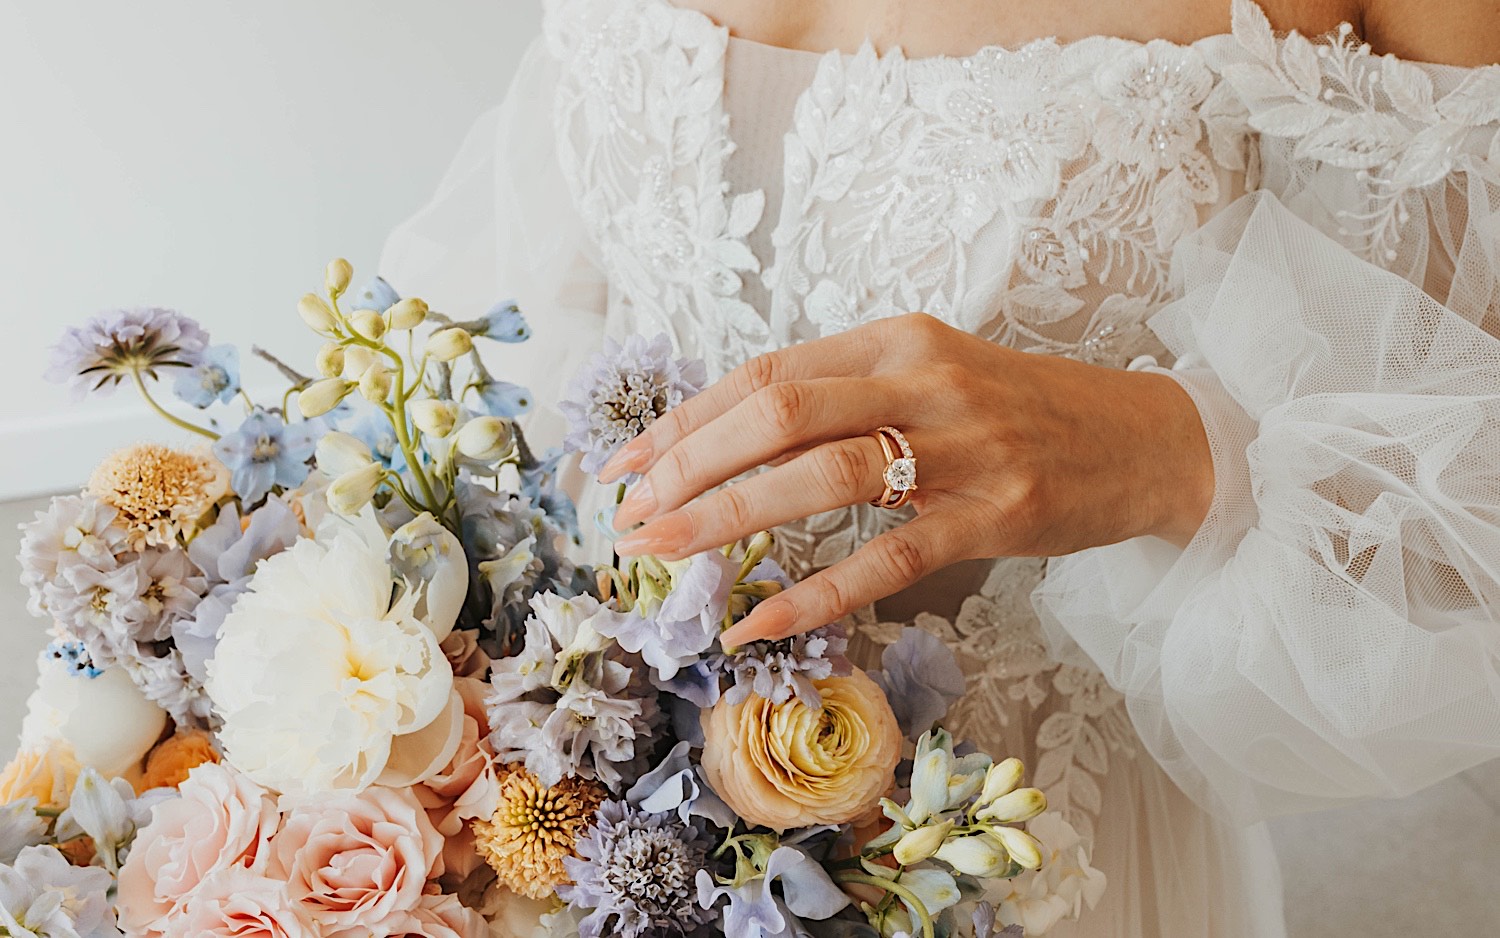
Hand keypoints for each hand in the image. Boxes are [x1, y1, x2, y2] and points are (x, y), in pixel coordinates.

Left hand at [597, 313, 1212, 644]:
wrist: (1144, 440)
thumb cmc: (1021, 412)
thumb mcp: (931, 376)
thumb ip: (846, 394)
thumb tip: (730, 441)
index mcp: (896, 339)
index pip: (764, 373)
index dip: (684, 419)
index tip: (624, 463)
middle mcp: (924, 379)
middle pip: (777, 412)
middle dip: (686, 465)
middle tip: (629, 517)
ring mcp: (962, 448)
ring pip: (821, 477)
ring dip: (728, 518)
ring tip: (664, 554)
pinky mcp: (995, 516)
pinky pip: (887, 558)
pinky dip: (814, 591)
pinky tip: (758, 622)